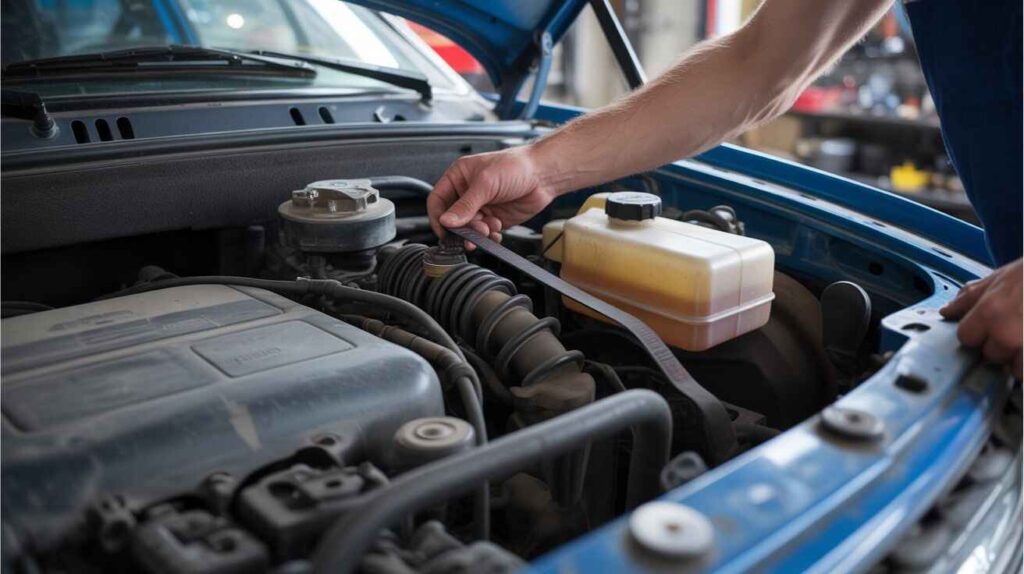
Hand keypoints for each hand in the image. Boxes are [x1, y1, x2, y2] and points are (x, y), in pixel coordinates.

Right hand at [428, 146, 556, 247]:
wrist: (544, 174)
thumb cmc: (516, 166)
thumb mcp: (486, 184)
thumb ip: (465, 205)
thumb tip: (447, 221)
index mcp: (459, 176)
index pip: (438, 199)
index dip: (438, 216)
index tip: (444, 230)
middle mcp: (468, 192)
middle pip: (453, 218)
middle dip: (462, 228)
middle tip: (471, 233)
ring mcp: (482, 206)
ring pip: (469, 228)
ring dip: (477, 233)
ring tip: (488, 229)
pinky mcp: (495, 218)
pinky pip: (484, 234)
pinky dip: (488, 237)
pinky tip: (496, 232)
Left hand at [940, 258, 1022, 377]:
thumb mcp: (999, 279)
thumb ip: (969, 298)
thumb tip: (947, 311)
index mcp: (990, 313)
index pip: (966, 338)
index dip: (976, 333)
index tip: (987, 327)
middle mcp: (1008, 334)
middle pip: (991, 355)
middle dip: (1001, 346)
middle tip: (1016, 329)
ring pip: (1017, 370)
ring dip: (1021, 360)